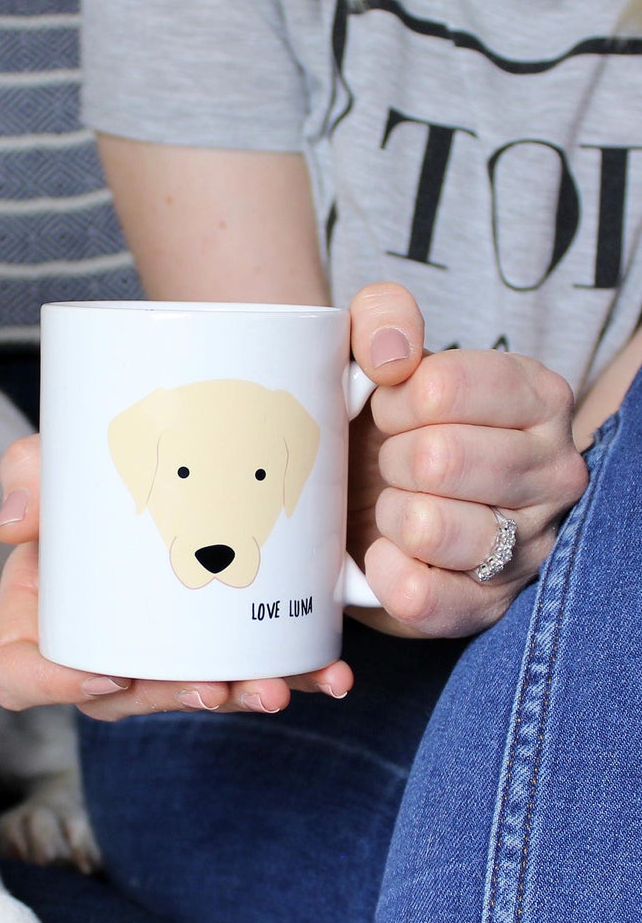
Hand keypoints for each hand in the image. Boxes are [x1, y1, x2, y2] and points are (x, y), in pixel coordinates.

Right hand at [0, 435, 355, 721]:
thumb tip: (12, 524)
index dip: (54, 688)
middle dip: (172, 700)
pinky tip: (330, 674)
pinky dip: (293, 677)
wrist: (163, 461)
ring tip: (275, 687)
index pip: (16, 676)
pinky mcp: (214, 648)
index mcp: (36, 621)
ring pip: (191, 695)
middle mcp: (92, 651)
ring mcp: (154, 656)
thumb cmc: (85, 481)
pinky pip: (249, 673)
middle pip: (119, 699)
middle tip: (215, 687)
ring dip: (238, 699)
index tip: (110, 673)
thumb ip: (27, 476)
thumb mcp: (48, 466)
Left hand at [344, 284, 589, 638]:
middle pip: (438, 458)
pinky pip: (422, 596)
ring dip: (389, 514)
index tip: (391, 410)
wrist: (368, 505)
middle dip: (390, 460)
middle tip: (391, 464)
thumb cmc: (386, 426)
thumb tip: (392, 354)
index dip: (394, 400)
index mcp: (537, 396)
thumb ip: (383, 318)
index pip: (443, 388)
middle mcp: (554, 470)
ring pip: (429, 526)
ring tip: (394, 507)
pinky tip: (384, 554)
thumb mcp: (379, 353)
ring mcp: (529, 544)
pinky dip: (386, 574)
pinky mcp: (488, 605)